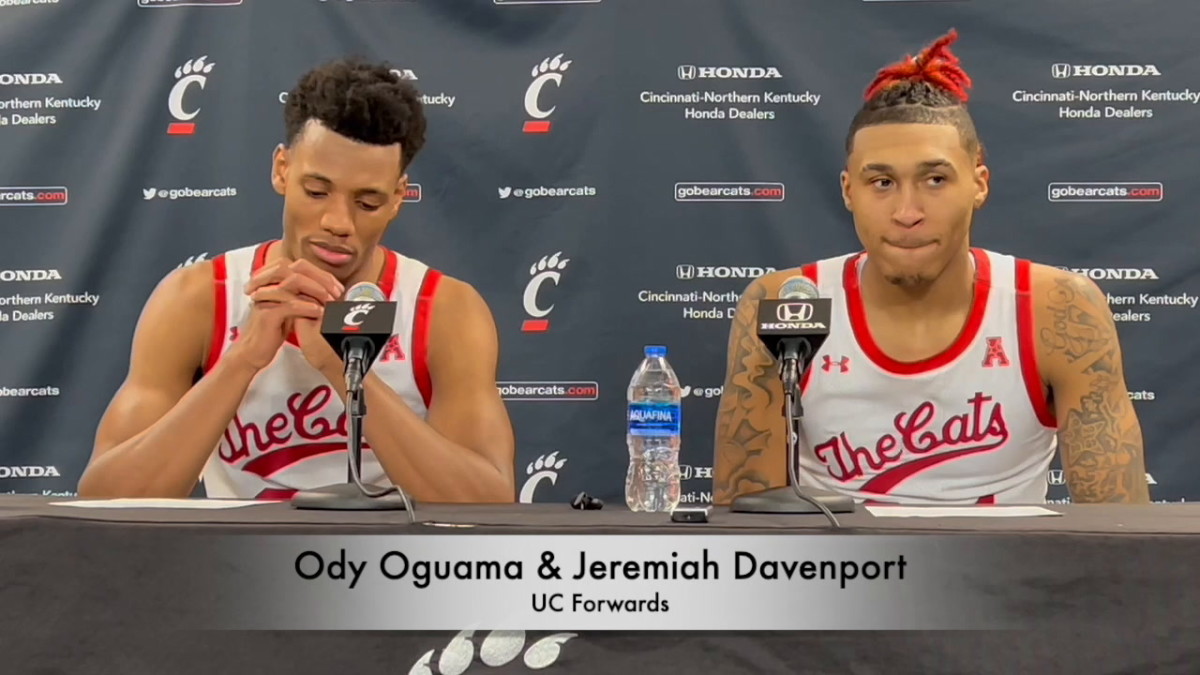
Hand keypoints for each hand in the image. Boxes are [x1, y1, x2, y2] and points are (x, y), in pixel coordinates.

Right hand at [226, 259, 343, 370]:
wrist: (254, 350)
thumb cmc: (274, 328)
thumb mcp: (291, 306)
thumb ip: (303, 294)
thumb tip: (328, 288)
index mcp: (273, 279)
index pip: (300, 265)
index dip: (321, 273)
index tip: (337, 287)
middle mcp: (267, 284)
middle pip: (296, 268)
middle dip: (320, 278)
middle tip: (336, 293)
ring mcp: (265, 297)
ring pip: (293, 281)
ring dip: (316, 290)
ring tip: (330, 302)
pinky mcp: (266, 313)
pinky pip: (290, 304)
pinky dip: (307, 307)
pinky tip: (319, 312)